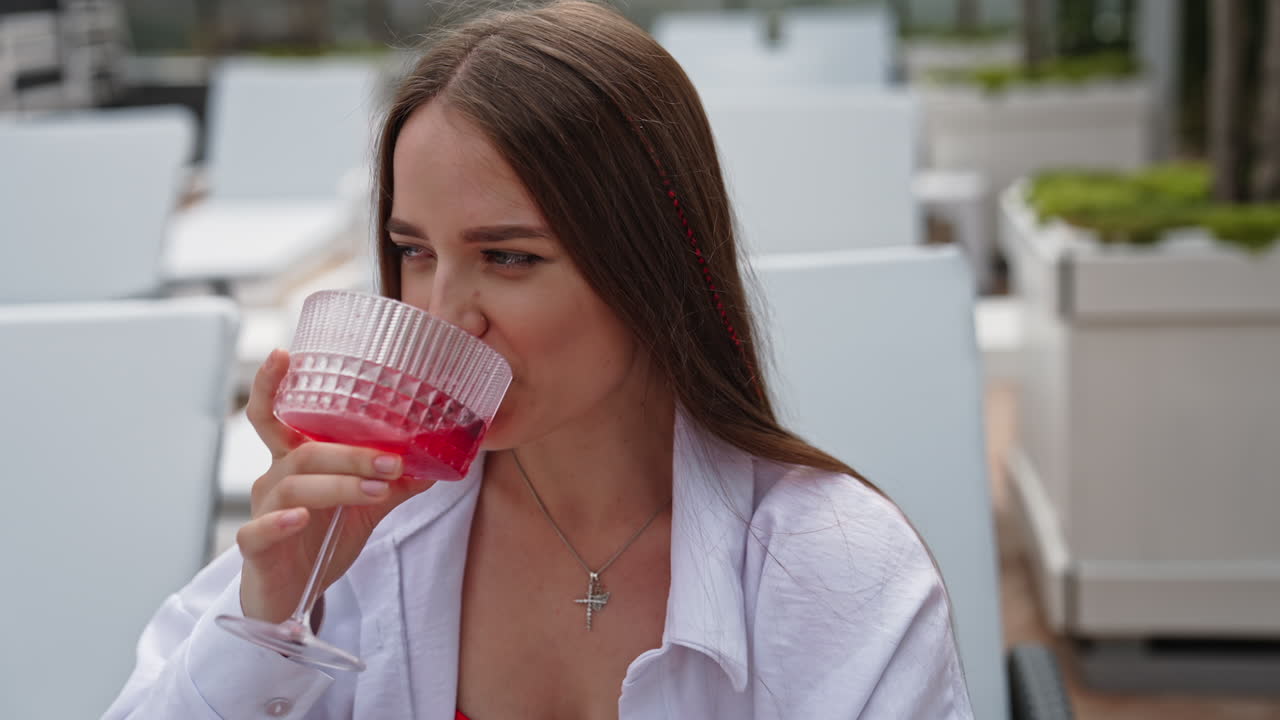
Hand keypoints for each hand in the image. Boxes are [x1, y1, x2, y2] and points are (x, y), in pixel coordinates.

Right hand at [236, 349, 435, 622]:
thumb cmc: (321, 542)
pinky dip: (280, 522)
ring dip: (339, 485)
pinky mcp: (254, 548)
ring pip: (294, 487)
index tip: (283, 352)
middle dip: (350, 453)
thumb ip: (395, 482)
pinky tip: (300, 518)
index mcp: (296, 462)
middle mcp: (274, 479)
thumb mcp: (366, 509)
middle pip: (303, 451)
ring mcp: (262, 512)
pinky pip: (259, 529)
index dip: (273, 385)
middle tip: (392, 460)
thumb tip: (437, 457)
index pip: (276, 415)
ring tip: (378, 490)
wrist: (291, 599)